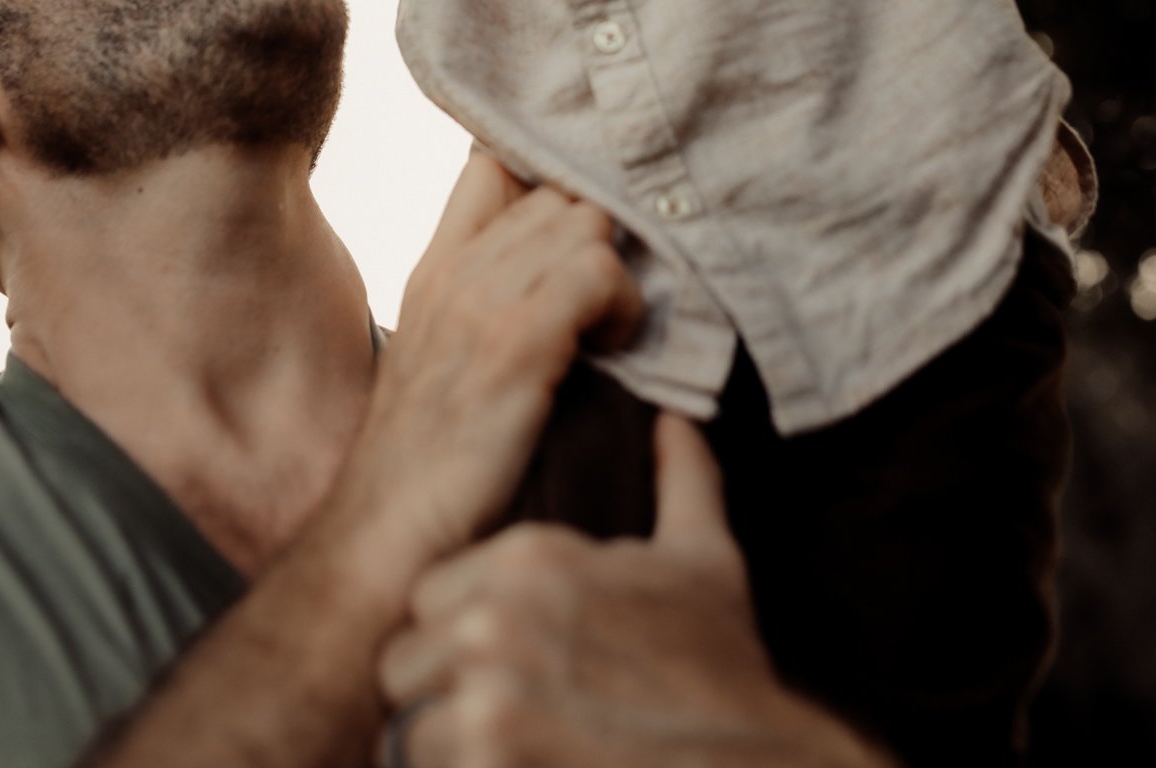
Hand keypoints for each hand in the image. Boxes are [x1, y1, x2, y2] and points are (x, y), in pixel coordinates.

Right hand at [332, 151, 642, 616]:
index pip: (492, 165)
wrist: (381, 545)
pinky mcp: (515, 344)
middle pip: (557, 192)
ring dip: (615, 272)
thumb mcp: (440, 363)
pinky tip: (612, 351)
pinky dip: (622, 305)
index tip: (577, 233)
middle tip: (602, 304)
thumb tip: (555, 272)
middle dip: (596, 238)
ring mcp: (482, 303)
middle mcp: (455, 272)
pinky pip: (598, 272)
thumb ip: (481, 307)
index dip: (545, 178)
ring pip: (585, 221)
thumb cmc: (427, 470)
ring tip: (607, 333)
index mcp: (436, 269)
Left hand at [379, 413, 896, 767]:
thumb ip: (682, 479)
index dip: (458, 632)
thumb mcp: (704, 561)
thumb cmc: (722, 669)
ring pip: (412, 727)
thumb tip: (675, 421)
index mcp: (532, 557)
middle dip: (442, 691)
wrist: (749, 764)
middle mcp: (495, 618)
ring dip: (451, 747)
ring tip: (513, 747)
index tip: (503, 661)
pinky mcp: (487, 763)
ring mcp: (486, 698)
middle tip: (504, 714)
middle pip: (406, 659)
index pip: (431, 594)